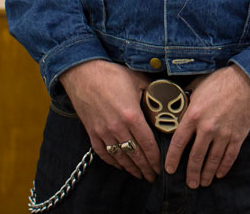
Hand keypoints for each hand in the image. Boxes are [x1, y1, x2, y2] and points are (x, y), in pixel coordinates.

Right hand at [59, 60, 159, 180]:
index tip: (161, 167)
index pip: (147, 144)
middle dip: (145, 168)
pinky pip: (103, 153)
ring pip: (119, 157)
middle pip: (135, 155)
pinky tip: (120, 166)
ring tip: (140, 175)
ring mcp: (102, 132)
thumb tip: (166, 101)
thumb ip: (152, 94)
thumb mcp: (138, 81)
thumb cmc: (112, 75)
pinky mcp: (91, 132)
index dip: (155, 158)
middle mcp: (117, 128)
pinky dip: (112, 162)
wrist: (83, 74)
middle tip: (153, 176)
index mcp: (132, 116)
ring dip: (131, 168)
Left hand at [163, 66, 249, 188]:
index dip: (172, 159)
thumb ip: (187, 101)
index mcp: (193, 115)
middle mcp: (207, 127)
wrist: (249, 80)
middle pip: (195, 157)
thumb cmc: (222, 80)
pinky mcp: (238, 136)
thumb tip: (177, 110)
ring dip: (206, 174)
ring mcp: (224, 133)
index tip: (169, 169)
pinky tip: (219, 174)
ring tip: (203, 182)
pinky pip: (229, 156)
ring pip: (212, 160)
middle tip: (190, 183)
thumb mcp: (198, 87)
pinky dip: (224, 167)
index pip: (178, 143)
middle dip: (191, 173)